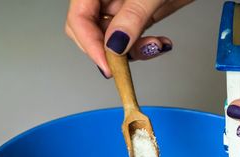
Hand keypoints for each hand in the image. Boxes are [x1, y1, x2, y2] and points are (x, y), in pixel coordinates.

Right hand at [65, 0, 192, 76]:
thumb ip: (132, 16)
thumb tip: (115, 46)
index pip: (79, 17)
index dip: (90, 44)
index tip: (107, 65)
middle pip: (90, 32)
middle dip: (110, 51)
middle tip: (127, 63)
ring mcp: (122, 7)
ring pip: (113, 41)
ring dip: (133, 52)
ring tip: (155, 46)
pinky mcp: (138, 16)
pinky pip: (132, 40)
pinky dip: (145, 48)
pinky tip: (160, 44)